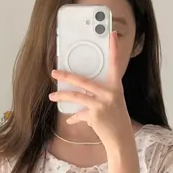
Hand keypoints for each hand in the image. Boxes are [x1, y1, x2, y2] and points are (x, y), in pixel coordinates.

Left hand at [49, 31, 132, 150]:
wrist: (121, 138)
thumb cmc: (116, 119)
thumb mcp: (112, 102)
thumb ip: (99, 94)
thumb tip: (80, 91)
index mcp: (116, 87)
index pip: (115, 64)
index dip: (113, 48)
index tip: (111, 34)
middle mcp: (109, 93)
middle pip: (83, 81)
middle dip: (66, 76)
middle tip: (54, 72)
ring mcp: (102, 104)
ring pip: (76, 96)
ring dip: (62, 96)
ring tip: (52, 96)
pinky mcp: (95, 115)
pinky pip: (79, 114)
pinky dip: (74, 117)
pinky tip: (70, 119)